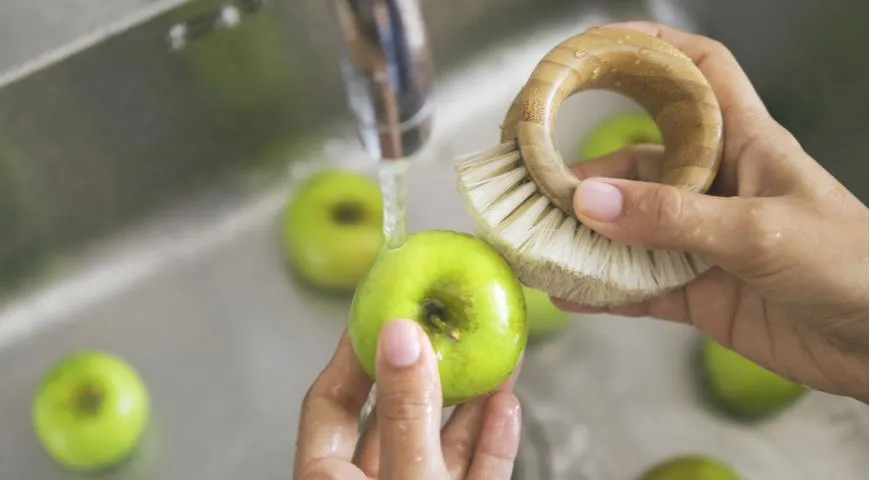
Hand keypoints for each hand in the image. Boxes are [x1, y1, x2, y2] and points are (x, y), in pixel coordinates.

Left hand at [293, 319, 521, 478]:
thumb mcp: (408, 479)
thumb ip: (405, 413)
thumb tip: (401, 335)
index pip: (330, 402)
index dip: (354, 352)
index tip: (382, 312)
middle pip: (393, 416)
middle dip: (426, 369)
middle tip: (445, 324)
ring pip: (439, 444)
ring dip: (470, 402)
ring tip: (493, 355)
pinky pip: (473, 477)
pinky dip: (490, 444)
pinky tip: (506, 407)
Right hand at [558, 21, 868, 401]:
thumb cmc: (848, 264)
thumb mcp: (759, 230)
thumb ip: (672, 218)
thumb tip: (587, 204)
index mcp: (745, 144)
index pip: (700, 73)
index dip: (654, 49)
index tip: (599, 47)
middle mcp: (715, 186)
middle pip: (638, 163)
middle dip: (586, 173)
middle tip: (535, 187)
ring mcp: (702, 240)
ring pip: (629, 228)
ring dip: (585, 236)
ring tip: (538, 241)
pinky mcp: (697, 290)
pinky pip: (637, 285)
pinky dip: (602, 289)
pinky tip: (568, 293)